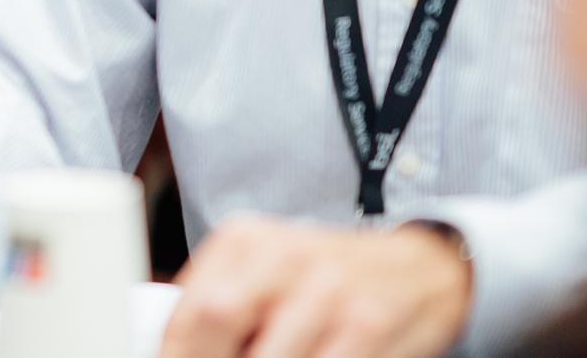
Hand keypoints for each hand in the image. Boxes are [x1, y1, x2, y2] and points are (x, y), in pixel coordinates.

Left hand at [160, 216, 470, 357]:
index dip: (173, 355)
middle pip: (217, 317)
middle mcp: (284, 256)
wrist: (420, 268)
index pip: (187, 310)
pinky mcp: (368, 324)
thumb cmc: (323, 281)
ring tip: (270, 357)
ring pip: (268, 356)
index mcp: (244, 241)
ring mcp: (329, 290)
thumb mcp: (263, 274)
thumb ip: (216, 309)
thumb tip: (166, 351)